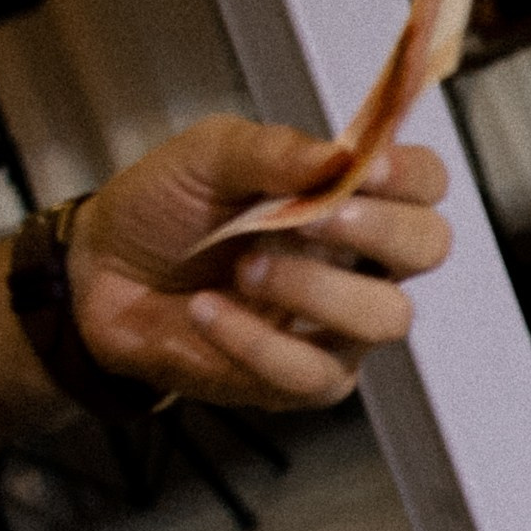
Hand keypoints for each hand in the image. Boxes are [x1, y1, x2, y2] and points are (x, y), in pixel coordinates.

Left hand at [69, 117, 450, 410]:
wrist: (101, 275)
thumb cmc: (165, 209)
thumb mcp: (207, 156)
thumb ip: (273, 149)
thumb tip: (340, 155)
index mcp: (348, 197)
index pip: (425, 184)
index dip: (413, 176)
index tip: (367, 169)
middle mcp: (358, 261)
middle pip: (429, 247)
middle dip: (381, 231)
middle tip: (311, 219)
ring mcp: (337, 325)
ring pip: (385, 317)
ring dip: (315, 289)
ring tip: (243, 268)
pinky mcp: (301, 380)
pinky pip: (312, 372)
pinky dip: (255, 342)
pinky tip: (209, 313)